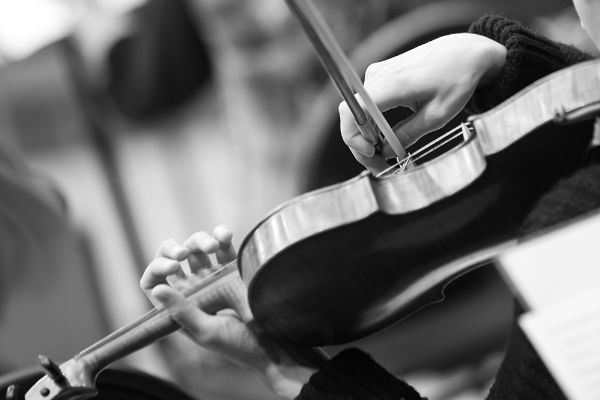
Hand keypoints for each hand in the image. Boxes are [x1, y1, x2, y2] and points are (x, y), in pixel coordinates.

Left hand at [140, 226, 316, 398]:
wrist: (275, 343)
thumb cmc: (239, 345)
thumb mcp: (207, 331)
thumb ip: (182, 310)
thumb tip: (157, 289)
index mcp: (180, 306)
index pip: (153, 283)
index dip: (156, 269)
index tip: (173, 266)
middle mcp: (193, 289)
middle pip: (172, 259)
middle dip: (174, 248)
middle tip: (185, 252)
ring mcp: (213, 277)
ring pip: (197, 248)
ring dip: (200, 240)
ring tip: (214, 244)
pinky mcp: (234, 268)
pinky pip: (222, 245)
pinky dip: (221, 235)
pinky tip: (225, 235)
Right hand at [340, 33, 506, 172]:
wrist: (465, 52)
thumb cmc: (457, 79)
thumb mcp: (437, 116)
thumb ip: (407, 134)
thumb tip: (385, 152)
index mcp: (392, 84)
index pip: (353, 111)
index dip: (353, 137)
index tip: (372, 153)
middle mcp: (378, 76)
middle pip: (353, 116)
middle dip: (361, 145)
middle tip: (380, 166)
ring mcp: (377, 73)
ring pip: (358, 112)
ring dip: (367, 135)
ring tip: (385, 154)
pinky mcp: (381, 74)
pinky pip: (367, 104)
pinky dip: (372, 123)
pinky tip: (386, 136)